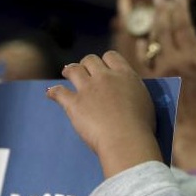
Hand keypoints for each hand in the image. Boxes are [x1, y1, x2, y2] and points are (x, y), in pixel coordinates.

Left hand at [47, 51, 161, 177]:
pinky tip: (50, 93)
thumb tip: (126, 92)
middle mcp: (105, 77)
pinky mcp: (74, 104)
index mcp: (125, 75)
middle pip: (90, 60)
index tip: (104, 67)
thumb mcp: (145, 101)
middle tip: (86, 72)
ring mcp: (88, 89)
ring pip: (74, 70)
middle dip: (87, 65)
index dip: (105, 61)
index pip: (111, 56)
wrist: (126, 140)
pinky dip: (53, 92)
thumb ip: (132, 91)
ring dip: (70, 70)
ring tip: (67, 73)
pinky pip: (58, 92)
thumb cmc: (141, 127)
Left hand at [121, 0, 195, 168]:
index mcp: (192, 59)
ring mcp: (159, 72)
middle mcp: (173, 62)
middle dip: (164, 9)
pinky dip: (143, 46)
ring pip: (153, 40)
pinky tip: (143, 40)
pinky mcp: (151, 83)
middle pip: (165, 27)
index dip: (182, 4)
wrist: (193, 139)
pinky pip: (143, 59)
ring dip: (153, 23)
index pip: (184, 23)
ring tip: (154, 10)